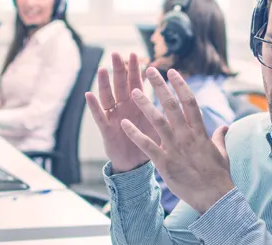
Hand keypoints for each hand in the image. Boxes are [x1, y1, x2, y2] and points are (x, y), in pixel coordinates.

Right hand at [85, 53, 158, 172]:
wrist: (136, 163)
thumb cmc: (149, 142)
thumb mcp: (158, 124)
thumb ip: (165, 109)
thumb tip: (183, 97)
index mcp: (138, 104)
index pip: (136, 83)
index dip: (135, 70)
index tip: (136, 55)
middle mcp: (124, 107)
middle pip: (120, 85)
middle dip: (119, 70)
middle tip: (116, 54)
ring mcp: (114, 117)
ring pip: (108, 97)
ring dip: (104, 84)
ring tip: (102, 69)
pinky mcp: (107, 130)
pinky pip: (99, 117)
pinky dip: (93, 106)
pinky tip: (88, 95)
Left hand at [121, 67, 234, 213]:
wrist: (214, 197)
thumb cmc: (218, 175)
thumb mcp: (221, 152)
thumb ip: (219, 137)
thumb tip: (224, 127)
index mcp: (200, 132)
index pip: (189, 102)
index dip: (180, 84)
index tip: (172, 72)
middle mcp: (186, 136)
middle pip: (171, 105)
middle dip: (159, 86)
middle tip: (149, 70)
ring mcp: (174, 148)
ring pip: (157, 121)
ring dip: (144, 104)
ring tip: (133, 90)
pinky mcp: (164, 163)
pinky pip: (146, 145)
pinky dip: (134, 134)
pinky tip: (123, 124)